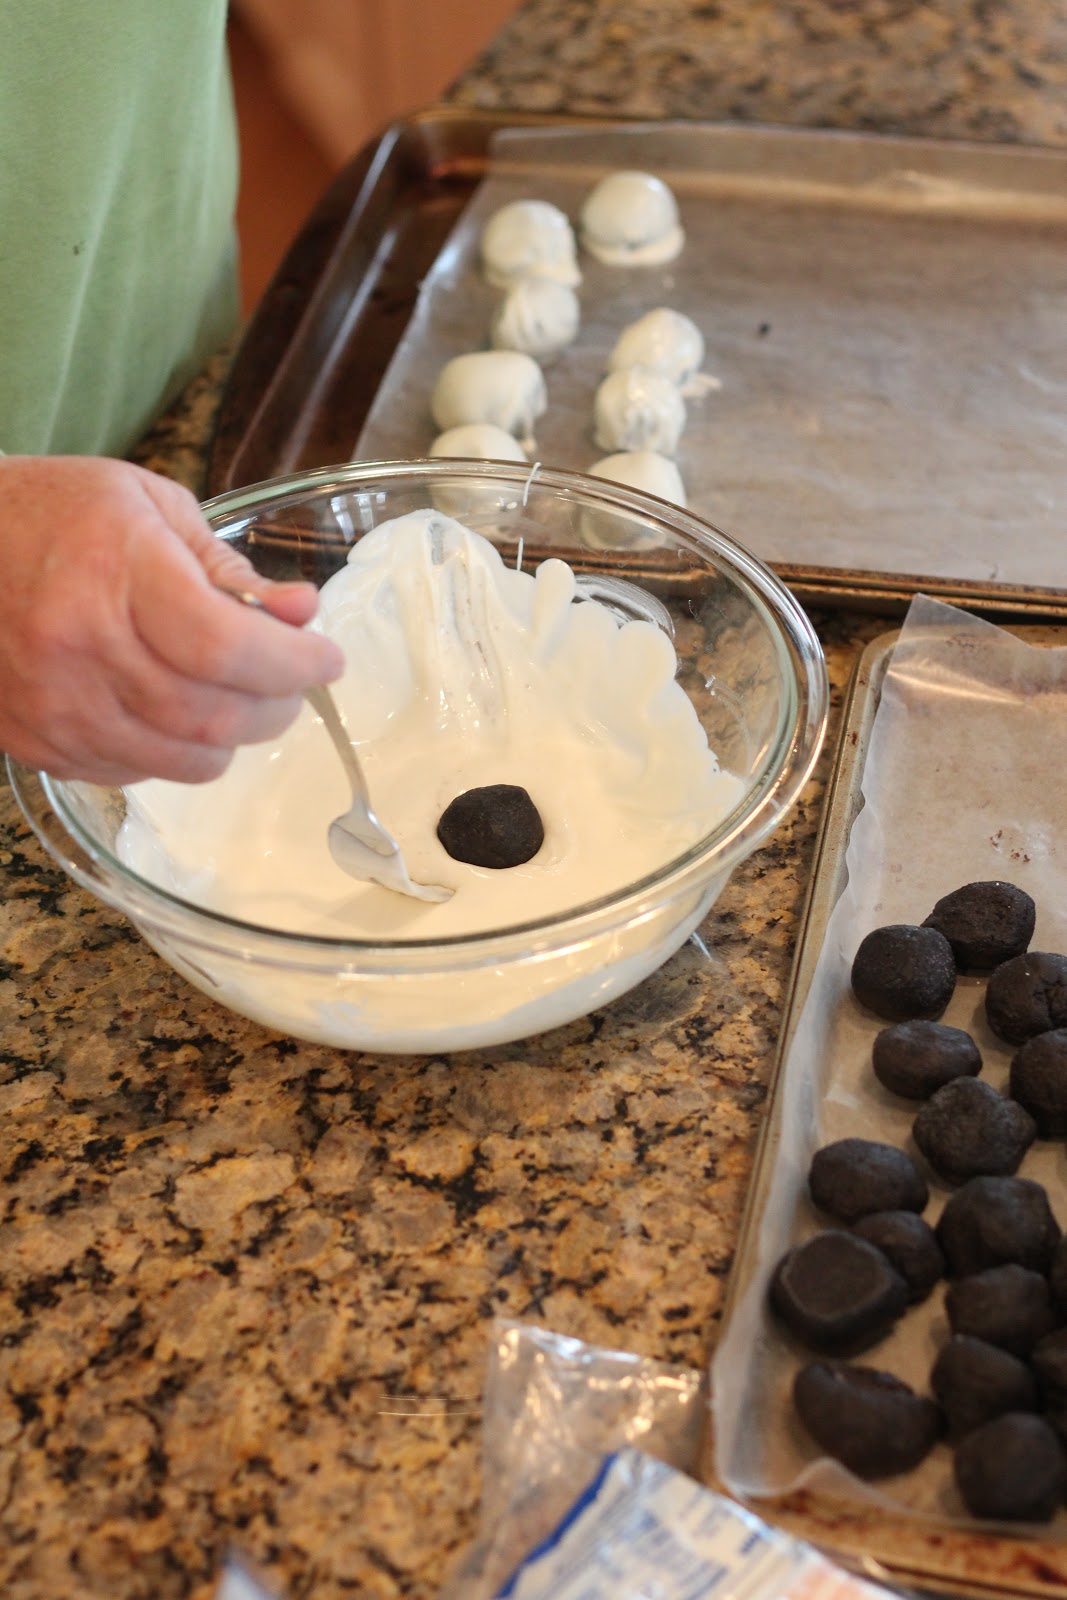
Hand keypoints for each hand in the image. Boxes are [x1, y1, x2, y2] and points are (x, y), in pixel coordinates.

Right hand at [0, 455, 344, 783]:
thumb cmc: (56, 513)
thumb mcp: (153, 508)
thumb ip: (230, 568)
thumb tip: (303, 614)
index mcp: (117, 570)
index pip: (227, 647)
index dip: (294, 663)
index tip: (328, 658)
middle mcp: (79, 644)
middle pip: (213, 716)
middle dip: (277, 705)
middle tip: (292, 681)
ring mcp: (53, 702)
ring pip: (183, 761)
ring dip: (233, 738)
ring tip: (241, 698)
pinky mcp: (37, 740)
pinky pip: (134, 774)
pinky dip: (175, 754)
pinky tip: (175, 712)